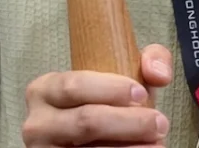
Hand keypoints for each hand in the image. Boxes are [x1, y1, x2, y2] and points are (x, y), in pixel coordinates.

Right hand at [22, 43, 173, 146]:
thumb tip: (159, 74)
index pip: (75, 86)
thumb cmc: (111, 101)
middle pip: (85, 121)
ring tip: (157, 143)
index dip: (112, 90)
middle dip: (130, 122)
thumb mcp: (128, 73)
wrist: (99, 135)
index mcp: (46, 90)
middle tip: (160, 124)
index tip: (142, 94)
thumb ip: (150, 59)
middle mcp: (38, 123)